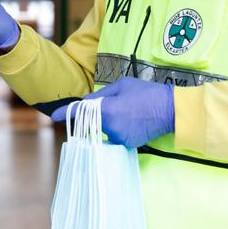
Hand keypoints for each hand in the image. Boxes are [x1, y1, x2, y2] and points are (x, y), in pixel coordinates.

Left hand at [51, 78, 174, 147]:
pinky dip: (119, 128)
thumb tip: (88, 102)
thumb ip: (102, 94)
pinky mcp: (127, 143)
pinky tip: (133, 120)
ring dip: (110, 121)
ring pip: (104, 128)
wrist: (172, 110)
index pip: (80, 112)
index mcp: (106, 110)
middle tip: (119, 104)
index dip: (66, 113)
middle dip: (98, 114)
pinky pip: (115, 135)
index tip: (55, 116)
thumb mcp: (123, 85)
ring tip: (129, 111)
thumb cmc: (147, 93)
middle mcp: (109, 126)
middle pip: (93, 121)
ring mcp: (118, 137)